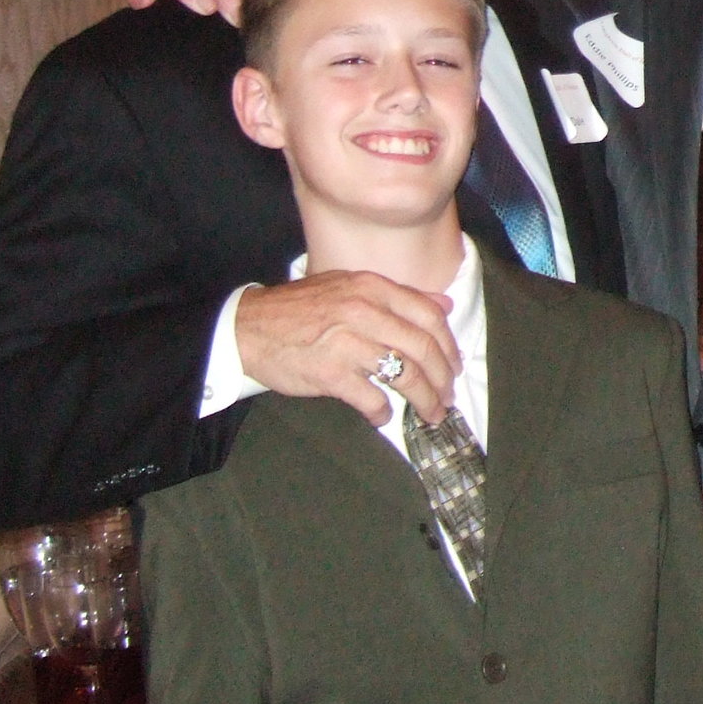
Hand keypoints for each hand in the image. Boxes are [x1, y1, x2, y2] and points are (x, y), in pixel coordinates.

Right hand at [235, 272, 459, 425]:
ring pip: (405, 375)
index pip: (429, 317)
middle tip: (447, 397)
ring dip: (425, 399)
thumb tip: (445, 306)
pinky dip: (383, 412)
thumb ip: (398, 296)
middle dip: (443, 379)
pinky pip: (372, 398)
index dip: (449, 346)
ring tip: (430, 413)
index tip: (454, 366)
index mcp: (373, 288)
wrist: (248, 328)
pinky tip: (383, 417)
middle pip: (423, 349)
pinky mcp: (330, 373)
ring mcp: (348, 342)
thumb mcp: (350, 287)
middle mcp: (364, 311)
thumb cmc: (301, 309)